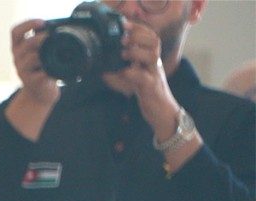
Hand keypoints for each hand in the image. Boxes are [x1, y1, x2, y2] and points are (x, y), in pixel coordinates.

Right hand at [5, 19, 58, 140]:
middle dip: (40, 38)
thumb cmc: (42, 71)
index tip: (42, 23)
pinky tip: (56, 69)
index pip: (16, 32)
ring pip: (33, 58)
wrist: (39, 94)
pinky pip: (42, 72)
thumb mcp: (39, 54)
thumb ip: (43, 43)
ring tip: (56, 53)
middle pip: (26, 43)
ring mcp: (23, 71)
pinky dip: (51, 69)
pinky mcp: (32, 81)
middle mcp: (17, 58)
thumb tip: (58, 30)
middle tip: (52, 37)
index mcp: (18, 48)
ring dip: (45, 54)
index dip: (28, 24)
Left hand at [103, 21, 179, 139]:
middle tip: (123, 38)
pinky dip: (134, 73)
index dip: (139, 29)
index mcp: (150, 60)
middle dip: (138, 36)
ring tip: (124, 53)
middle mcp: (154, 64)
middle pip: (153, 42)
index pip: (150, 38)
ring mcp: (155, 75)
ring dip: (137, 52)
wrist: (162, 113)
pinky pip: (144, 78)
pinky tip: (124, 72)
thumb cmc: (147, 95)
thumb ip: (118, 75)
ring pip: (151, 56)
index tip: (125, 24)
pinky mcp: (152, 88)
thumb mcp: (132, 82)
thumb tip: (101, 70)